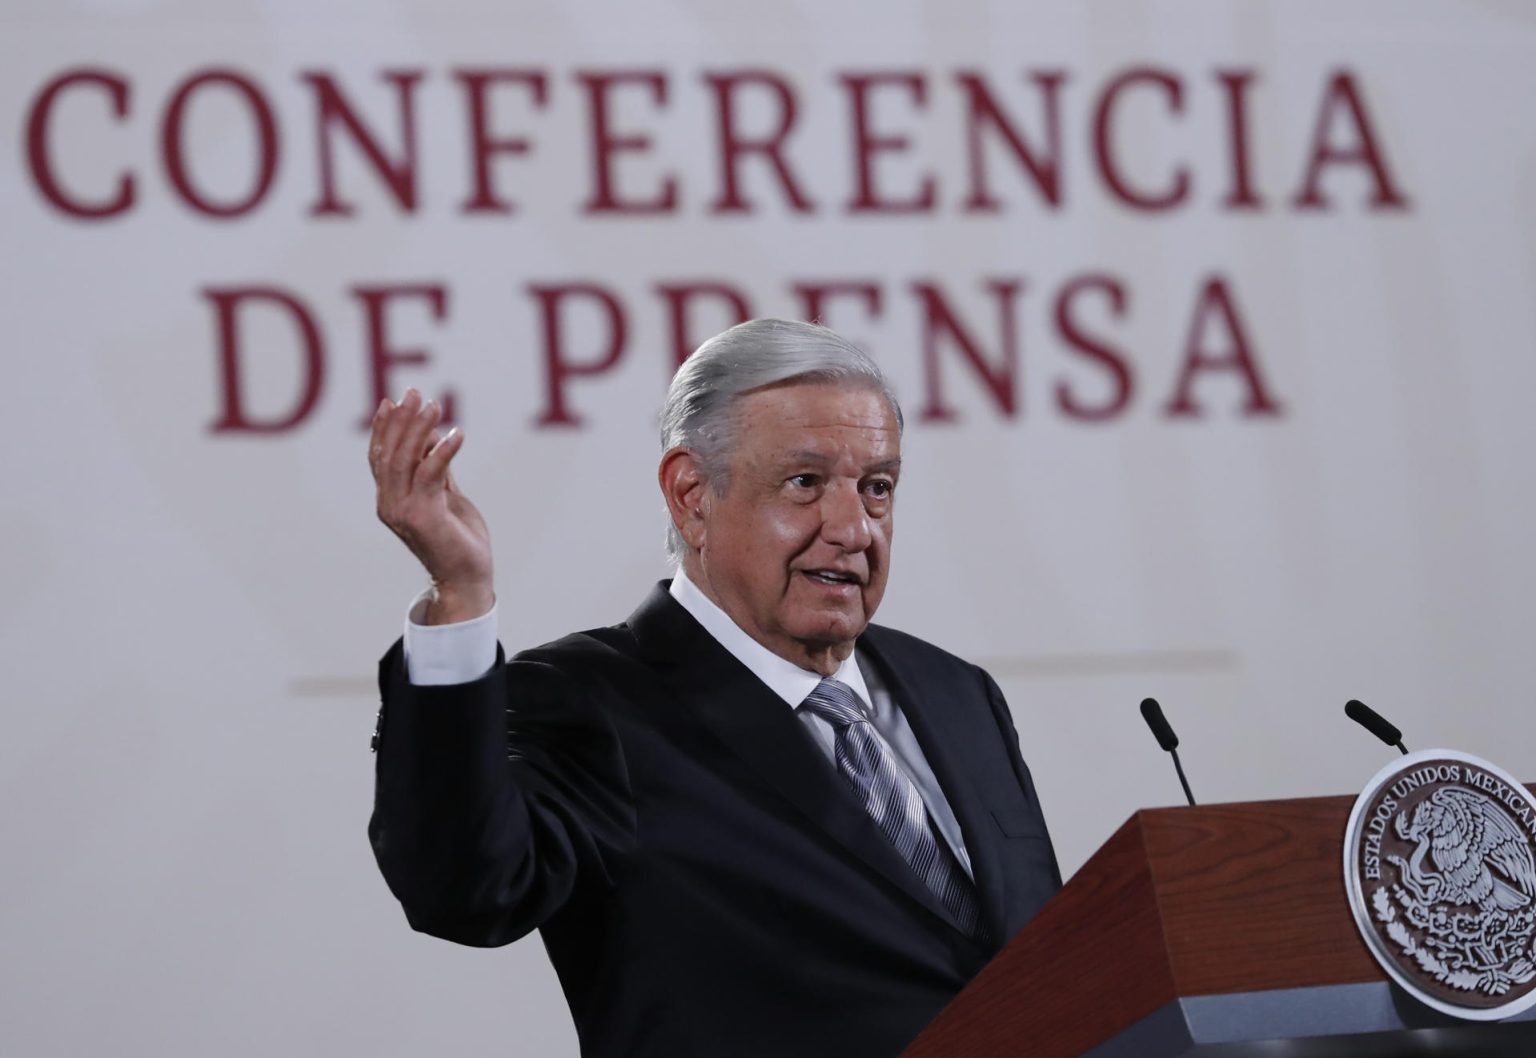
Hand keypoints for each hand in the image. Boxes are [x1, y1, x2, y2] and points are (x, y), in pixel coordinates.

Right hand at [369, 389, 493, 623]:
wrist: (467, 577)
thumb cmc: (458, 538)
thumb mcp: (445, 495)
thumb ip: (436, 469)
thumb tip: (431, 435)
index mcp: (390, 500)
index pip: (379, 457)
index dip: (383, 428)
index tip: (391, 401)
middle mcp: (389, 505)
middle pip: (388, 453)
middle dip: (401, 420)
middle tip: (415, 393)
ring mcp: (404, 512)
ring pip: (405, 460)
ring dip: (419, 429)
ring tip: (434, 405)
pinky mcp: (424, 515)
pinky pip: (431, 473)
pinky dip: (443, 451)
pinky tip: (457, 434)